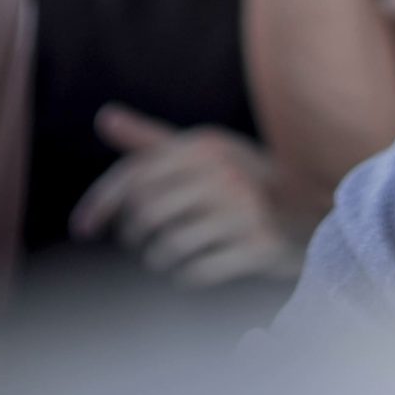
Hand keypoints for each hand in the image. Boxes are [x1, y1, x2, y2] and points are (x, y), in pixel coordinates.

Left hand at [68, 106, 305, 286]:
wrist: (311, 213)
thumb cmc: (243, 184)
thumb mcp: (203, 154)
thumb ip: (151, 142)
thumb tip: (103, 117)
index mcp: (204, 146)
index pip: (134, 175)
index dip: (100, 204)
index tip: (82, 230)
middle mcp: (223, 173)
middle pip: (145, 214)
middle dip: (133, 236)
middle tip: (141, 243)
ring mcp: (244, 210)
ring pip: (167, 246)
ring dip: (158, 260)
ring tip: (166, 258)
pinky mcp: (258, 246)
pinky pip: (196, 272)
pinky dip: (184, 277)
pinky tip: (191, 271)